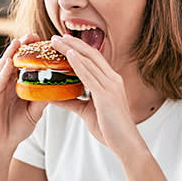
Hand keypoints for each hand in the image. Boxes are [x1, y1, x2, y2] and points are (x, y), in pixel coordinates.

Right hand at [0, 33, 47, 151]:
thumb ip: (43, 100)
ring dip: (11, 54)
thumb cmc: (17, 127)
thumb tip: (58, 89)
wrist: (3, 143)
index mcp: (18, 86)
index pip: (25, 66)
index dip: (33, 54)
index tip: (44, 42)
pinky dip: (3, 73)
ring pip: (4, 68)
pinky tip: (9, 64)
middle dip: (22, 48)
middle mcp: (7, 84)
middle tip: (32, 35)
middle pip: (14, 61)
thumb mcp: (35, 112)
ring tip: (19, 42)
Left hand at [49, 34, 139, 154]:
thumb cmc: (111, 130)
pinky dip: (78, 63)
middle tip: (55, 36)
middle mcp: (113, 80)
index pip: (94, 59)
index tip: (63, 41)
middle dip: (73, 43)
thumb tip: (55, 97)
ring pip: (89, 61)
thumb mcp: (87, 112)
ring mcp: (110, 86)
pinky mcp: (106, 95)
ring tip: (55, 41)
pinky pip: (90, 75)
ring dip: (71, 49)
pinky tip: (68, 54)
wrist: (126, 144)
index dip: (79, 48)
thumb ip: (73, 102)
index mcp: (111, 82)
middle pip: (91, 54)